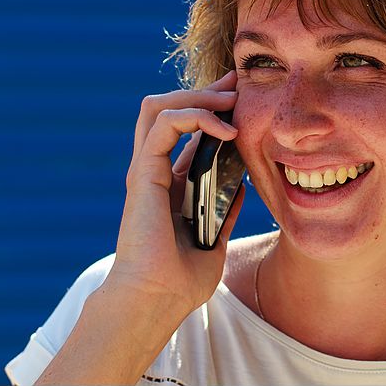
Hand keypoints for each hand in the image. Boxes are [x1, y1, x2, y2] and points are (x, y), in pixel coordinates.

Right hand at [106, 71, 244, 316]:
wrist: (157, 301)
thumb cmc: (180, 281)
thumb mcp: (215, 239)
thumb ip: (226, 211)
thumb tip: (243, 186)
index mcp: (170, 184)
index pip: (186, 132)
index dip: (211, 110)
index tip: (241, 99)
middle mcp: (155, 171)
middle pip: (170, 110)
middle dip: (204, 91)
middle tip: (237, 84)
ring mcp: (146, 169)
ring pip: (160, 106)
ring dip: (197, 96)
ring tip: (231, 100)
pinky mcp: (142, 172)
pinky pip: (163, 123)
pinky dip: (195, 116)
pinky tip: (225, 129)